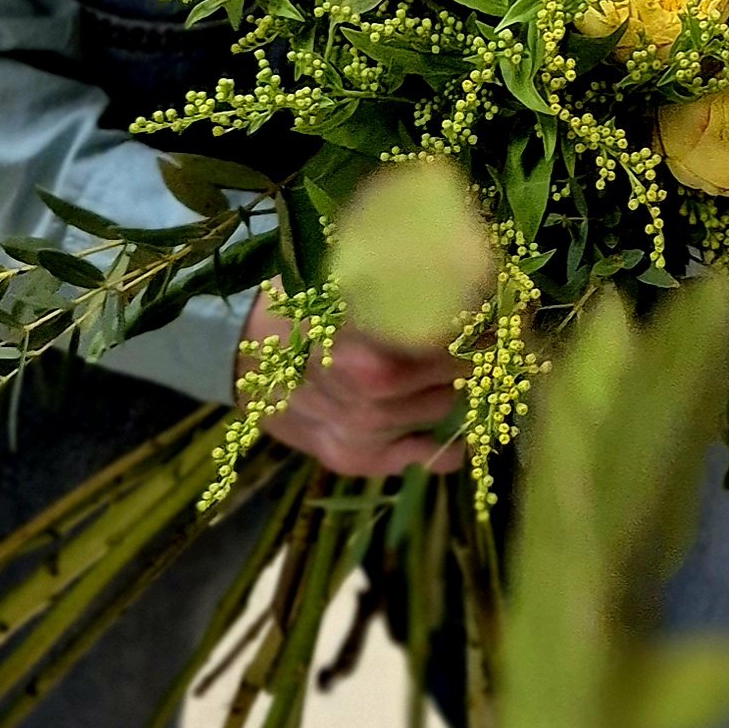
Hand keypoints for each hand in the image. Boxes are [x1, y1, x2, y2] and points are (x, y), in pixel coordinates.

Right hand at [242, 285, 464, 479]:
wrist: (235, 354)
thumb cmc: (295, 305)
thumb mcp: (339, 278)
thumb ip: (396, 280)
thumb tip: (463, 269)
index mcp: (367, 339)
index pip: (449, 334)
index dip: (477, 318)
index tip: (493, 306)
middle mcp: (367, 392)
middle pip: (451, 372)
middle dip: (472, 350)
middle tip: (484, 333)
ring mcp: (360, 431)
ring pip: (439, 409)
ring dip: (453, 386)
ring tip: (454, 366)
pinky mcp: (352, 458)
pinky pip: (416, 459)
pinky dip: (442, 450)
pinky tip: (457, 439)